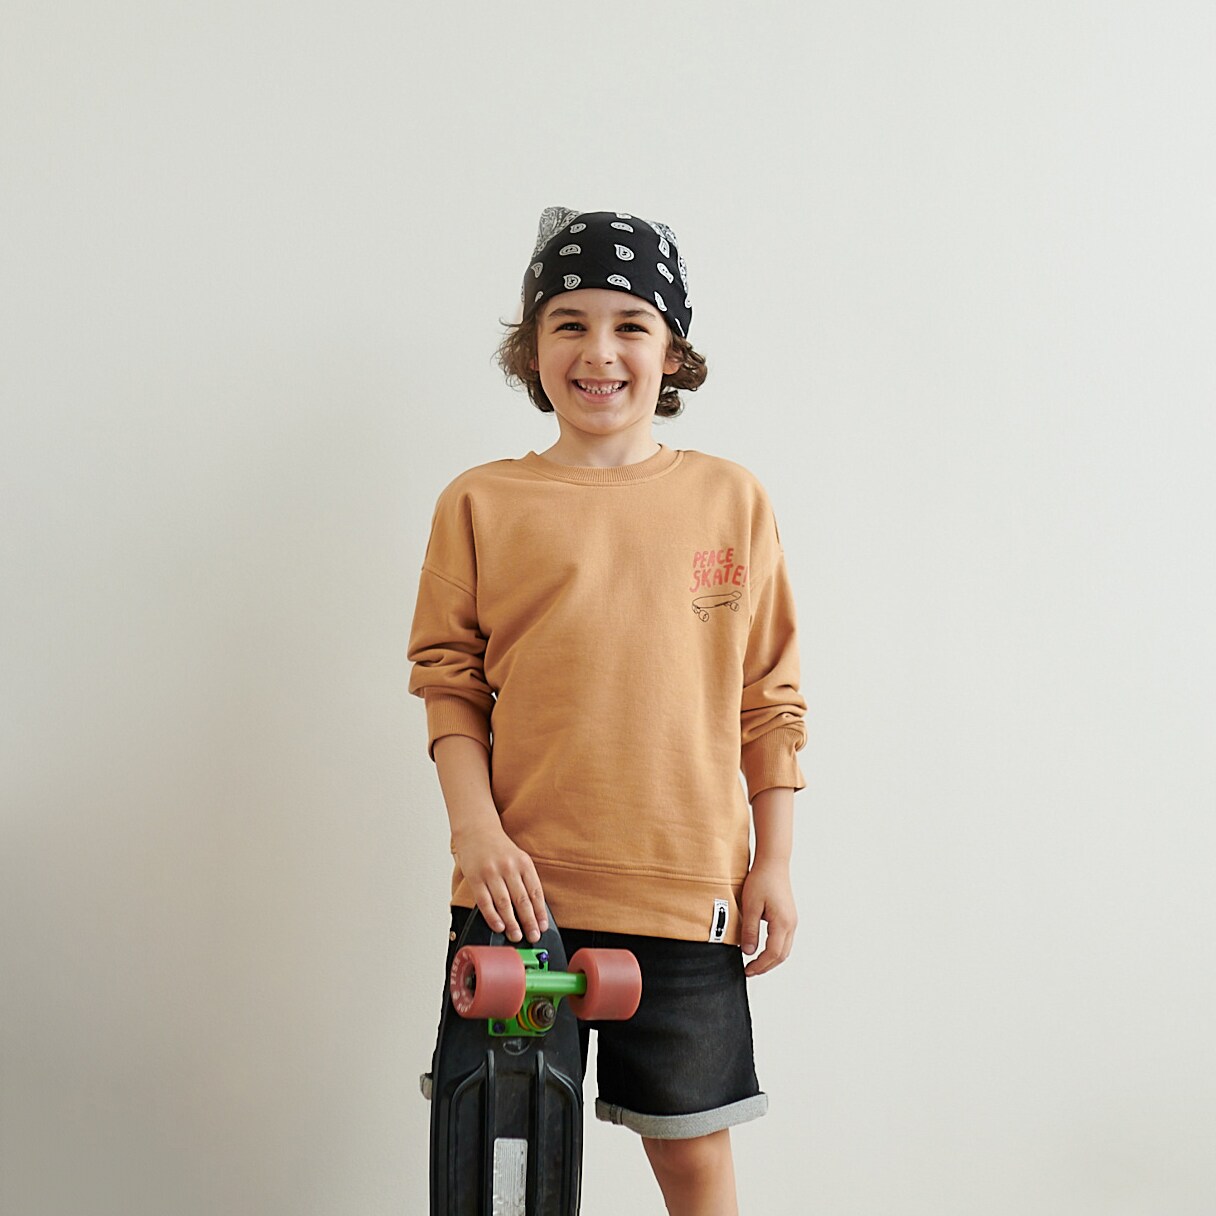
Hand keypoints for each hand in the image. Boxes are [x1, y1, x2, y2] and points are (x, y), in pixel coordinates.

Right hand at [452, 825, 547, 943]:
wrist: (476, 830)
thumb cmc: (499, 848)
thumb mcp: (518, 858)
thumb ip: (525, 879)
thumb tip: (533, 908)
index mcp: (524, 863)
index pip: (535, 892)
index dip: (540, 912)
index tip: (543, 926)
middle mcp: (509, 867)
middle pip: (522, 900)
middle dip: (529, 921)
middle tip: (533, 936)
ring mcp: (491, 873)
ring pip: (504, 903)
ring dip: (512, 923)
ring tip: (516, 936)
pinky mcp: (475, 878)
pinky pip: (485, 902)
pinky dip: (493, 917)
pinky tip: (499, 926)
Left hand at [740, 859, 796, 976]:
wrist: (773, 863)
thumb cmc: (761, 880)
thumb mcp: (750, 906)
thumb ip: (749, 930)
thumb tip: (748, 952)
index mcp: (782, 923)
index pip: (773, 954)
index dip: (760, 966)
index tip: (747, 970)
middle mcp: (791, 924)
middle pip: (781, 955)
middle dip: (766, 966)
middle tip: (750, 971)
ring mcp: (792, 920)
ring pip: (784, 949)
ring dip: (771, 959)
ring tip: (755, 963)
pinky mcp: (789, 916)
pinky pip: (784, 940)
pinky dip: (774, 949)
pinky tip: (763, 948)